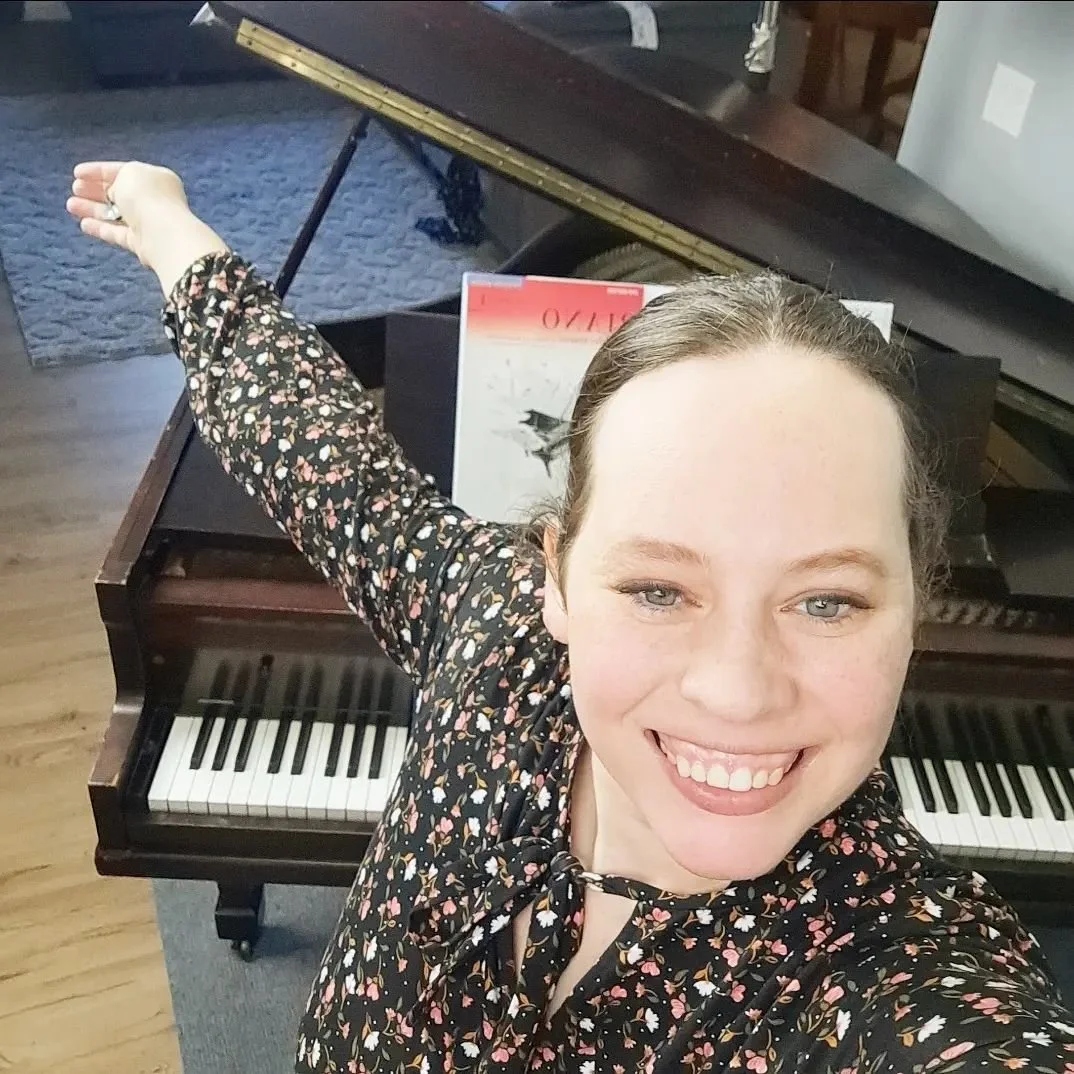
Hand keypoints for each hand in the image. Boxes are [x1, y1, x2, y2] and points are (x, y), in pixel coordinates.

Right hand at [67, 161, 188, 266]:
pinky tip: (83, 224)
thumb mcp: (128, 174)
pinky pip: (118, 233)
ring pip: (116, 214)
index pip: (123, 171)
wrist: (162, 233)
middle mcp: (154, 200)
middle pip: (119, 194)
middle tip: (74, 188)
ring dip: (93, 209)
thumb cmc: (147, 197)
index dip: (98, 171)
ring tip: (71, 205)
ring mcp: (148, 223)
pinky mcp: (141, 244)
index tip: (76, 173)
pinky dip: (101, 228)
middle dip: (95, 190)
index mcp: (155, 178)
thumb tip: (114, 193)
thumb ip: (117, 179)